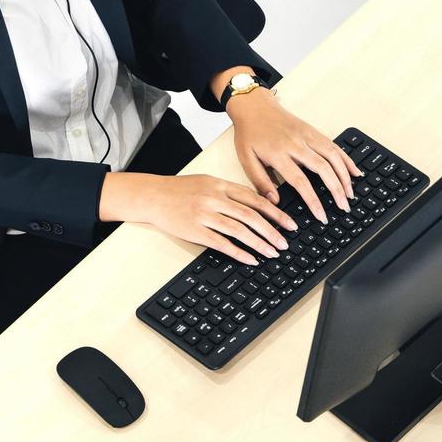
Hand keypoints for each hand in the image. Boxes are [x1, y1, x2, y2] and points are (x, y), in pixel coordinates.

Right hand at [102, 171, 298, 265]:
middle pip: (251, 216)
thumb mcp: (207, 182)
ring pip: (240, 230)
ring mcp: (204, 214)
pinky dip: (239, 253)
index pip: (255, 199)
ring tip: (272, 253)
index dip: (276, 213)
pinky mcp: (194, 230)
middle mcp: (214, 198)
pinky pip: (222, 243)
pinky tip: (250, 259)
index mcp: (220, 185)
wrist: (151, 196)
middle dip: (273, 231)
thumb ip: (230, 192)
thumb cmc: (179, 190)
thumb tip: (256, 204)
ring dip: (259, 243)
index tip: (290, 224)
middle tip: (285, 243)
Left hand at [226, 88, 362, 223]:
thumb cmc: (249, 133)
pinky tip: (355, 172)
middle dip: (337, 190)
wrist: (254, 105)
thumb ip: (260, 182)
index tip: (322, 216)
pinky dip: (347, 159)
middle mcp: (296, 144)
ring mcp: (307, 135)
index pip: (300, 181)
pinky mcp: (313, 130)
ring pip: (333, 156)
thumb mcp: (246, 159)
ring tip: (350, 195)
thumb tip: (274, 202)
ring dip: (345, 176)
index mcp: (278, 154)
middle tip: (344, 207)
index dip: (313, 201)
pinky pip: (334, 146)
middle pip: (323, 169)